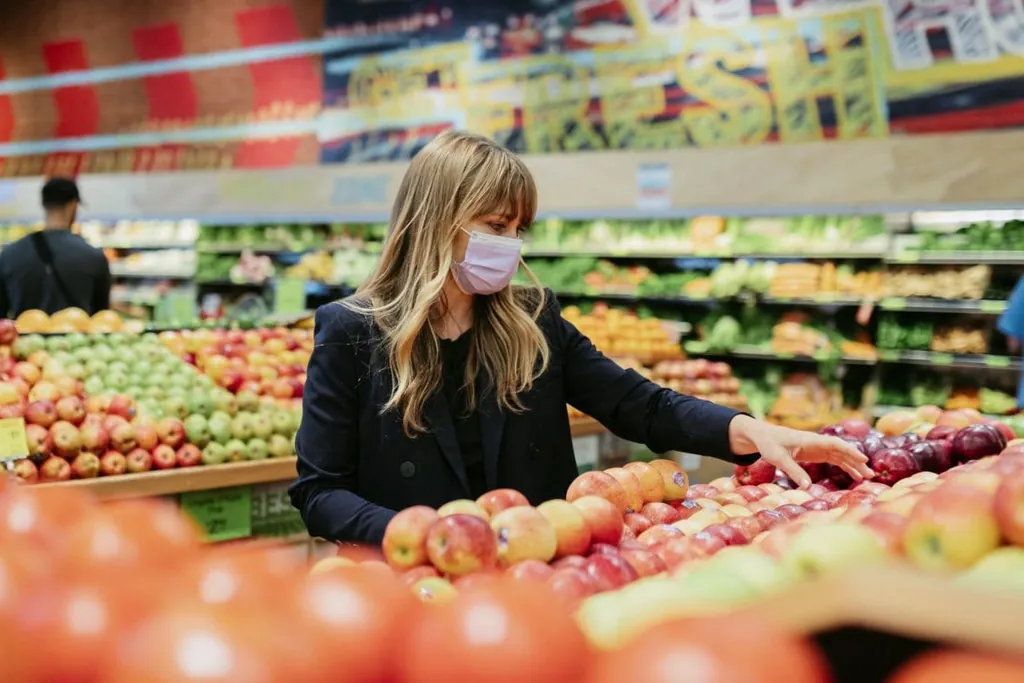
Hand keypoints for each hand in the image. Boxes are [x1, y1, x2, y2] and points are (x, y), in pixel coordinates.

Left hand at [728, 415, 873, 488]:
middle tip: (870, 474)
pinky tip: (854, 476)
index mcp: (810, 440)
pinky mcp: (816, 453)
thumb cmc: (769, 444)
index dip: (849, 451)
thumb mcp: (778, 458)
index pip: (834, 444)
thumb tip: (807, 487)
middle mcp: (817, 442)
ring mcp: (818, 447)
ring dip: (853, 465)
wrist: (763, 436)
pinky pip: (834, 459)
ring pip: (840, 456)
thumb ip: (793, 471)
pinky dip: (845, 466)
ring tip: (867, 478)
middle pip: (841, 451)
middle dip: (856, 461)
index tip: (863, 459)